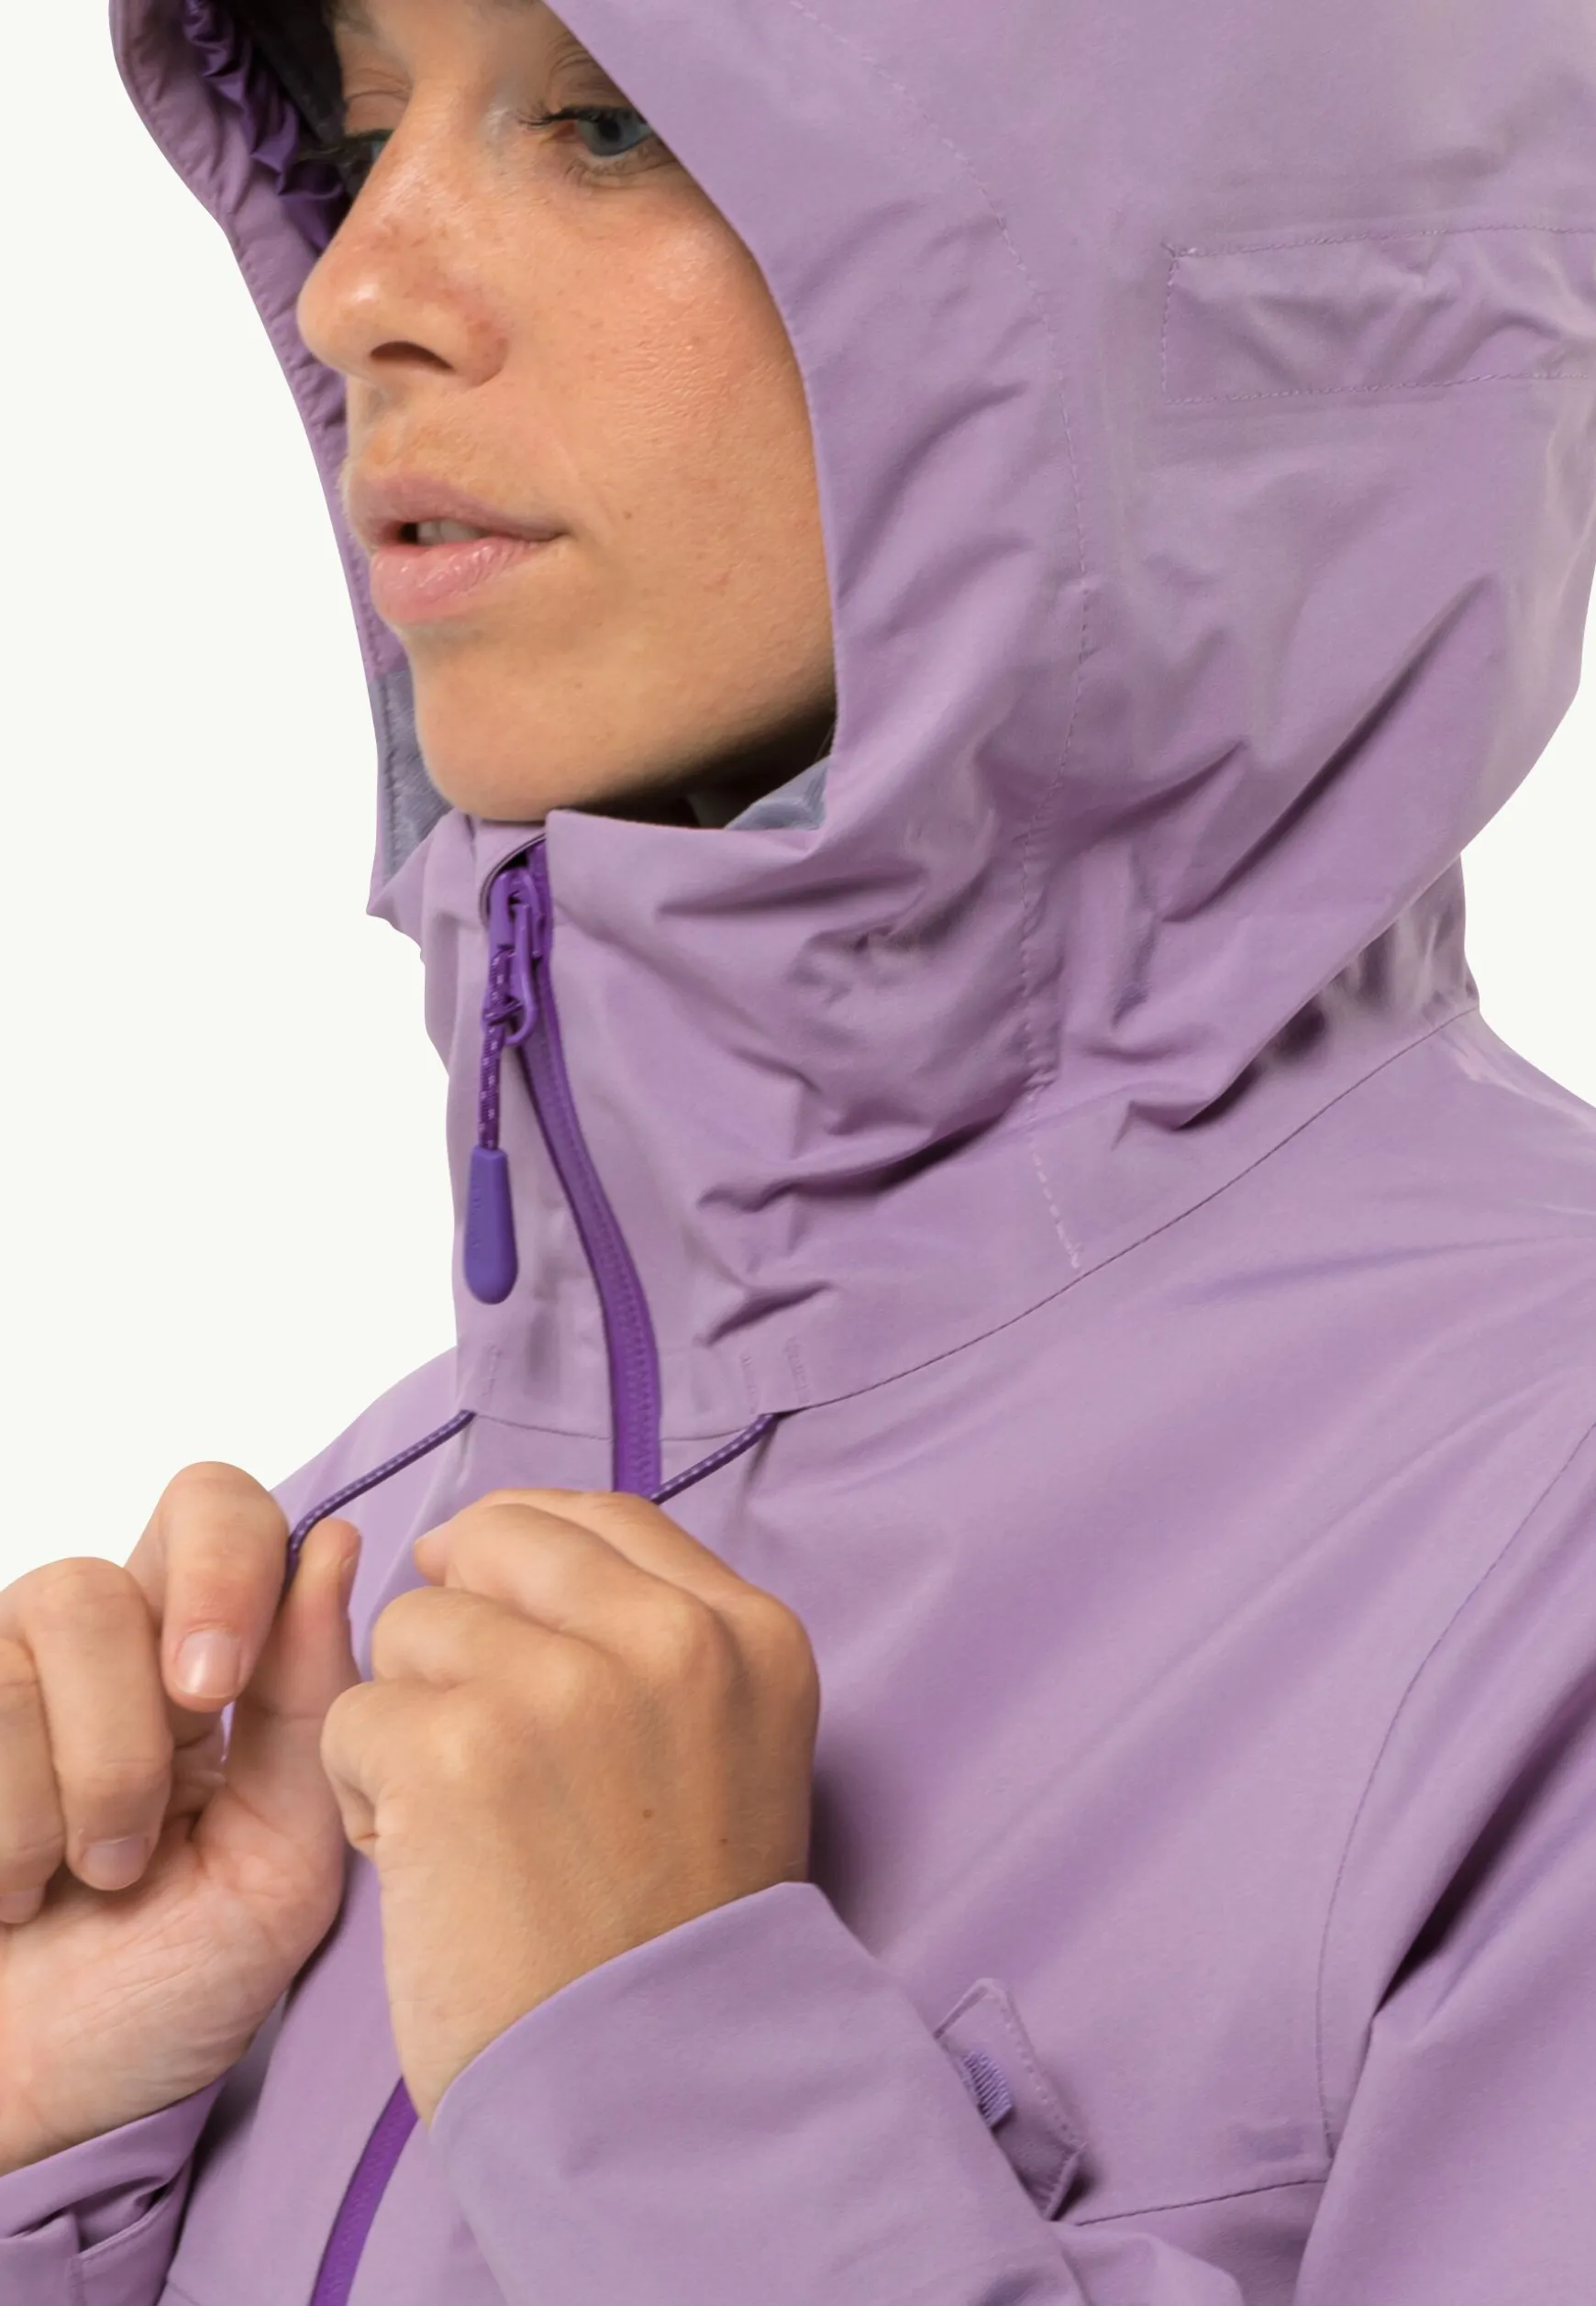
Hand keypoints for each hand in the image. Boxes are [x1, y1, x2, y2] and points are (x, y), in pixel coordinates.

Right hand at [0, 1467, 361, 2174]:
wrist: (29, 2098)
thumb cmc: (160, 1990)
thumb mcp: (278, 1864)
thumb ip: (311, 1707)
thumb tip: (333, 1541)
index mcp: (206, 1654)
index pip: (225, 1511)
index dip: (232, 1563)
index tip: (222, 1685)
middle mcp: (104, 1638)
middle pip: (134, 1549)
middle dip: (160, 1663)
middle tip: (167, 1776)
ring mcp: (5, 1670)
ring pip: (59, 1622)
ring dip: (89, 1784)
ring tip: (92, 1877)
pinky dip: (10, 1827)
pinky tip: (16, 1887)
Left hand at [318, 1489, 820, 2125]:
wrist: (653, 2085)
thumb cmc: (673, 1929)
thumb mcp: (729, 1746)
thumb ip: (655, 1637)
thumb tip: (508, 1540)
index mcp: (747, 1632)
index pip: (602, 1515)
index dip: (524, 1549)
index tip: (494, 1602)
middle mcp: (667, 1638)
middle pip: (493, 1544)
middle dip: (459, 1625)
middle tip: (471, 1729)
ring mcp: (560, 1685)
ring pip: (411, 1627)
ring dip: (409, 1718)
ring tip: (466, 1821)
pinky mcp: (454, 1748)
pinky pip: (351, 1715)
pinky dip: (366, 1794)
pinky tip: (426, 1863)